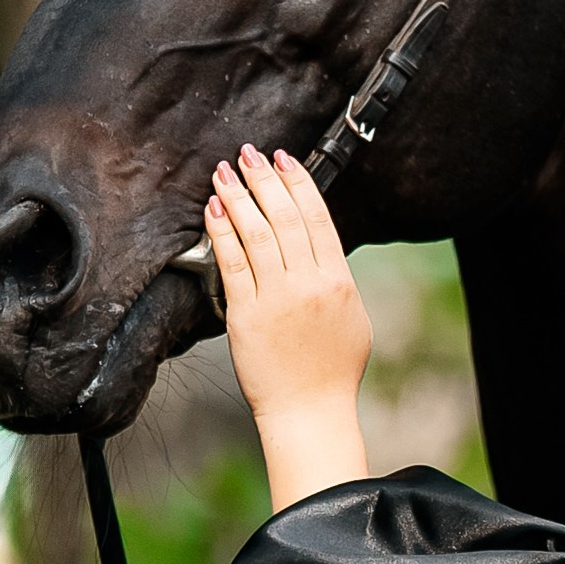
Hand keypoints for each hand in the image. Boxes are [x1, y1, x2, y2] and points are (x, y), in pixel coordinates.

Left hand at [206, 147, 372, 510]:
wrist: (310, 409)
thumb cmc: (332, 370)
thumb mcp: (351, 317)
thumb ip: (335, 279)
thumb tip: (318, 247)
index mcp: (338, 281)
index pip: (317, 217)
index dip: (298, 183)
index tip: (283, 159)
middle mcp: (309, 284)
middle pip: (285, 217)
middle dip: (264, 179)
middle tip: (248, 154)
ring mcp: (277, 299)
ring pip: (257, 234)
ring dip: (238, 197)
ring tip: (224, 173)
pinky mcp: (246, 315)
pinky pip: (231, 264)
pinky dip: (221, 232)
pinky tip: (213, 210)